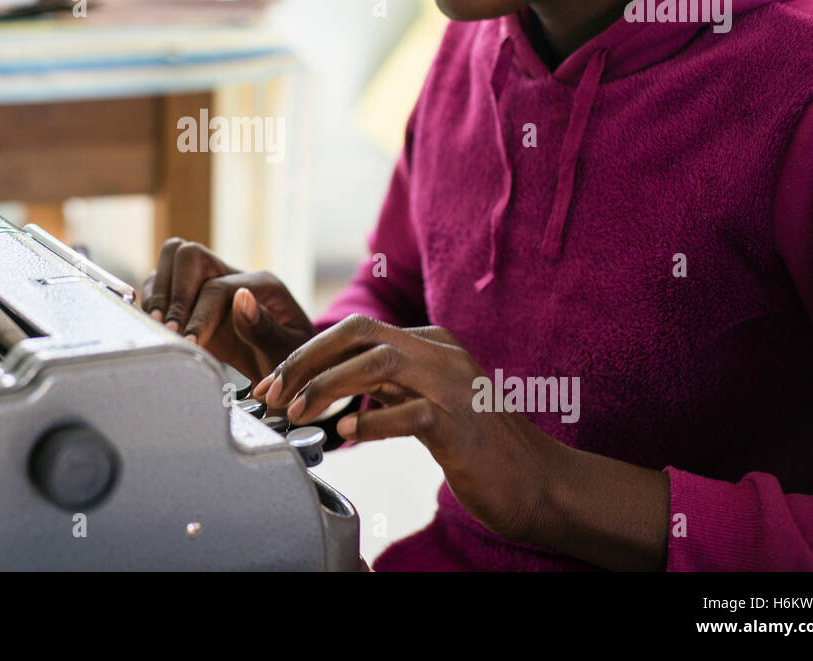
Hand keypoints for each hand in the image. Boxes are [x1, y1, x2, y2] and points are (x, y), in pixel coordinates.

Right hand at [140, 238, 313, 383]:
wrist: (284, 373)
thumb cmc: (289, 361)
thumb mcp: (288, 351)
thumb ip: (266, 328)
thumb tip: (240, 298)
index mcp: (262, 284)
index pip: (217, 287)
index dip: (199, 315)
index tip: (191, 344)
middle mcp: (232, 276)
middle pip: (188, 254)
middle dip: (174, 294)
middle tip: (171, 331)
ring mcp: (209, 283)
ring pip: (170, 260)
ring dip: (160, 295)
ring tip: (161, 329)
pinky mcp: (191, 298)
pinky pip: (161, 283)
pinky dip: (152, 301)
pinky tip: (157, 328)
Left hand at [252, 314, 556, 541]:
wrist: (537, 481)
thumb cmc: (476, 444)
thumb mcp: (425, 399)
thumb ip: (387, 384)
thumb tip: (331, 380)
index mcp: (431, 343)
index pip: (357, 331)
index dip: (309, 354)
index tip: (275, 383)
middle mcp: (441, 354)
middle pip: (361, 334)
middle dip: (309, 360)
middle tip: (274, 393)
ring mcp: (454, 387)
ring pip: (380, 363)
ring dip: (328, 386)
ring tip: (297, 413)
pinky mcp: (462, 425)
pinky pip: (410, 413)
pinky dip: (371, 421)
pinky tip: (344, 434)